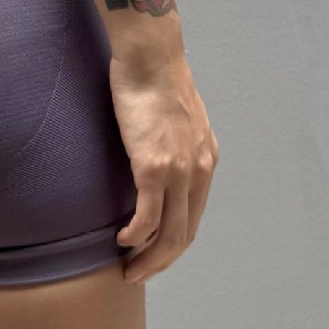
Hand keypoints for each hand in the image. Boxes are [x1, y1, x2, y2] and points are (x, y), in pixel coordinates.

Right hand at [109, 50, 217, 283]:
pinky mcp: (153, 165)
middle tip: (138, 274)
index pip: (193, 217)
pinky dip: (135, 235)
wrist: (150, 55)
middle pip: (184, 234)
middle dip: (161, 261)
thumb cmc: (156, 78)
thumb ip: (175, 143)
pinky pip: (147, 215)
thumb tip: (159, 159)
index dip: (172, 244)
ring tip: (128, 267)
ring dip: (147, 257)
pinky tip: (122, 240)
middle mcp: (199, 170)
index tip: (152, 255)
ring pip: (168, 233)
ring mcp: (178, 170)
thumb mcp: (177, 118)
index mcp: (206, 160)